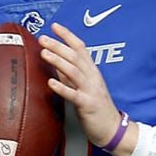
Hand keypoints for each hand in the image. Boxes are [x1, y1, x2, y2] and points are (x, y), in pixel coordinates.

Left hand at [39, 22, 121, 145]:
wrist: (112, 129)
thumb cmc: (97, 108)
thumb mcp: (84, 88)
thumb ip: (70, 76)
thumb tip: (56, 64)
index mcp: (92, 72)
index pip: (80, 48)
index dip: (68, 36)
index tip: (54, 26)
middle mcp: (92, 78)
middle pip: (75, 56)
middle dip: (58, 46)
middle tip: (43, 38)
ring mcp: (91, 91)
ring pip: (74, 71)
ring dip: (58, 61)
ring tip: (44, 53)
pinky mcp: (88, 105)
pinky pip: (74, 95)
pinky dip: (62, 87)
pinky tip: (51, 82)